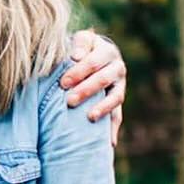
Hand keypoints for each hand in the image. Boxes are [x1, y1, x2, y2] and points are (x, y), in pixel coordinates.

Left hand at [62, 29, 125, 148]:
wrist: (90, 54)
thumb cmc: (79, 49)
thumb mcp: (79, 40)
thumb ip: (78, 45)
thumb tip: (76, 57)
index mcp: (107, 50)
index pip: (94, 61)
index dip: (79, 71)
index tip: (63, 83)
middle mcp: (117, 67)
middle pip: (104, 79)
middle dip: (87, 90)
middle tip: (69, 100)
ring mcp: (120, 86)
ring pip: (116, 97)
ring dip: (103, 108)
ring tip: (90, 117)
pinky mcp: (118, 100)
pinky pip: (118, 115)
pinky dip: (113, 129)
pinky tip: (109, 143)